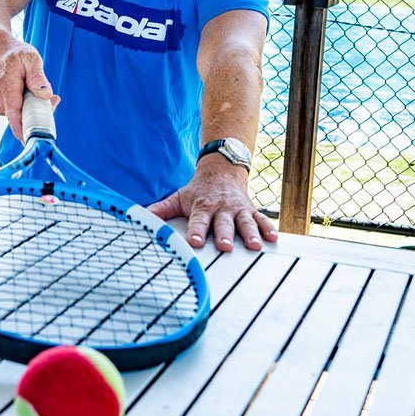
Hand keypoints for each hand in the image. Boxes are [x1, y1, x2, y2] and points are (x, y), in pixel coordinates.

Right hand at [0, 35, 58, 137]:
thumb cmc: (13, 53)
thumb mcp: (30, 58)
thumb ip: (38, 76)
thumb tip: (46, 94)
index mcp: (7, 88)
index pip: (15, 116)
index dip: (24, 132)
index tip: (34, 143)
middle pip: (22, 117)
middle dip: (39, 113)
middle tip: (51, 98)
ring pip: (21, 115)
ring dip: (32, 107)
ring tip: (33, 87)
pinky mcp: (0, 107)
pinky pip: (17, 112)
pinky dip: (26, 106)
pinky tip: (26, 92)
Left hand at [148, 155, 277, 251]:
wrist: (222, 168)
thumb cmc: (198, 189)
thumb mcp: (179, 197)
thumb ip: (161, 210)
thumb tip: (140, 217)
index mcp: (202, 206)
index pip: (198, 221)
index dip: (196, 231)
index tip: (195, 242)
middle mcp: (221, 208)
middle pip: (223, 224)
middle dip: (224, 235)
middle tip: (225, 246)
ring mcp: (238, 209)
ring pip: (245, 222)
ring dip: (250, 234)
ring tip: (255, 246)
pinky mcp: (251, 210)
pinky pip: (262, 219)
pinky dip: (268, 228)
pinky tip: (274, 239)